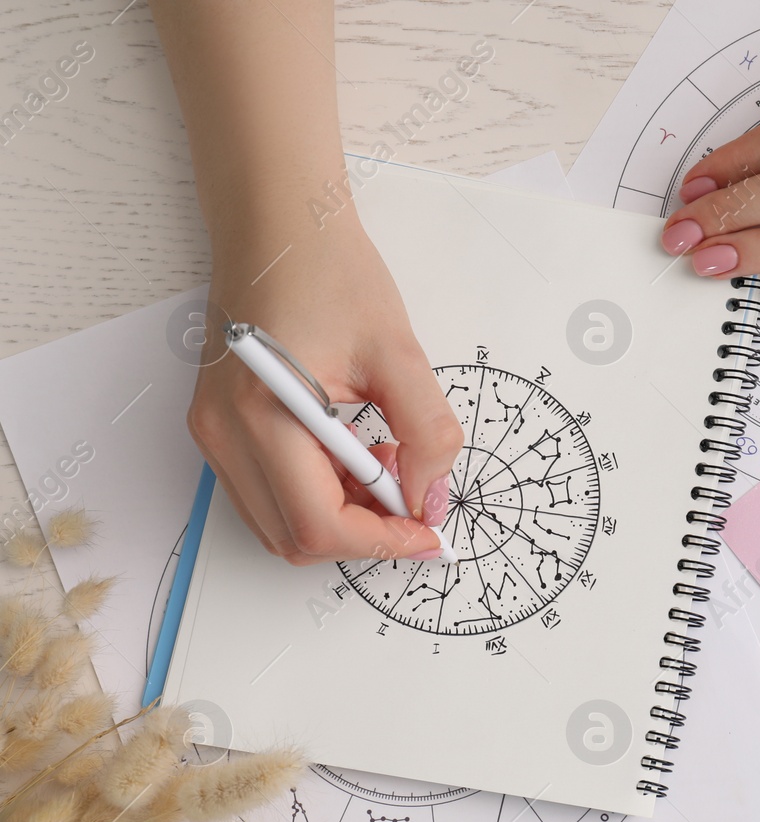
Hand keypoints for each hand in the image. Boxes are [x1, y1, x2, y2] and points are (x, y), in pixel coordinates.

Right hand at [190, 225, 463, 565]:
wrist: (278, 227)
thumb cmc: (330, 273)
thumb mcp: (400, 352)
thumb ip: (426, 432)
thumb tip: (429, 497)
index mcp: (264, 414)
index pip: (320, 524)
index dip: (382, 542)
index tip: (429, 532)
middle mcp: (224, 433)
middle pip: (296, 538)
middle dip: (363, 532)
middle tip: (411, 490)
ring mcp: (214, 433)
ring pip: (280, 525)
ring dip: (340, 516)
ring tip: (383, 460)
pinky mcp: (220, 428)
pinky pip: (269, 495)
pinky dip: (317, 496)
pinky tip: (354, 453)